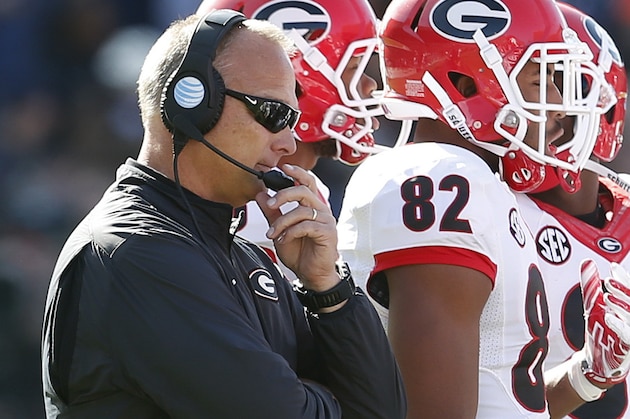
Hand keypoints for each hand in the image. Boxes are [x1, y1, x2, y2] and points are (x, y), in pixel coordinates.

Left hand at [255, 164, 338, 290]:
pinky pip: (306, 226)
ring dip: (283, 221)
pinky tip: (284, 239)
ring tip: (273, 233)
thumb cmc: (300, 253)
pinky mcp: (328, 233)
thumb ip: (272, 213)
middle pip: (304, 191)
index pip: (307, 182)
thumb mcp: (280, 230)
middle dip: (284, 195)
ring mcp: (326, 221)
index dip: (297, 173)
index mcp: (312, 206)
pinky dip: (291, 232)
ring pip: (301, 210)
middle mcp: (321, 210)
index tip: (283, 167)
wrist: (311, 274)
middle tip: (270, 204)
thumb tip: (260, 195)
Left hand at [580, 259, 629, 385]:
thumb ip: (591, 284)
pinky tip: (608, 318)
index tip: (613, 267)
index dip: (624, 279)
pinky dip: (619, 326)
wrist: (598, 359)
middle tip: (609, 281)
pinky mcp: (628, 348)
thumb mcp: (594, 304)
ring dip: (622, 305)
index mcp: (628, 309)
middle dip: (624, 290)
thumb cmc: (600, 330)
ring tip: (607, 296)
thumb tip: (586, 261)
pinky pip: (628, 336)